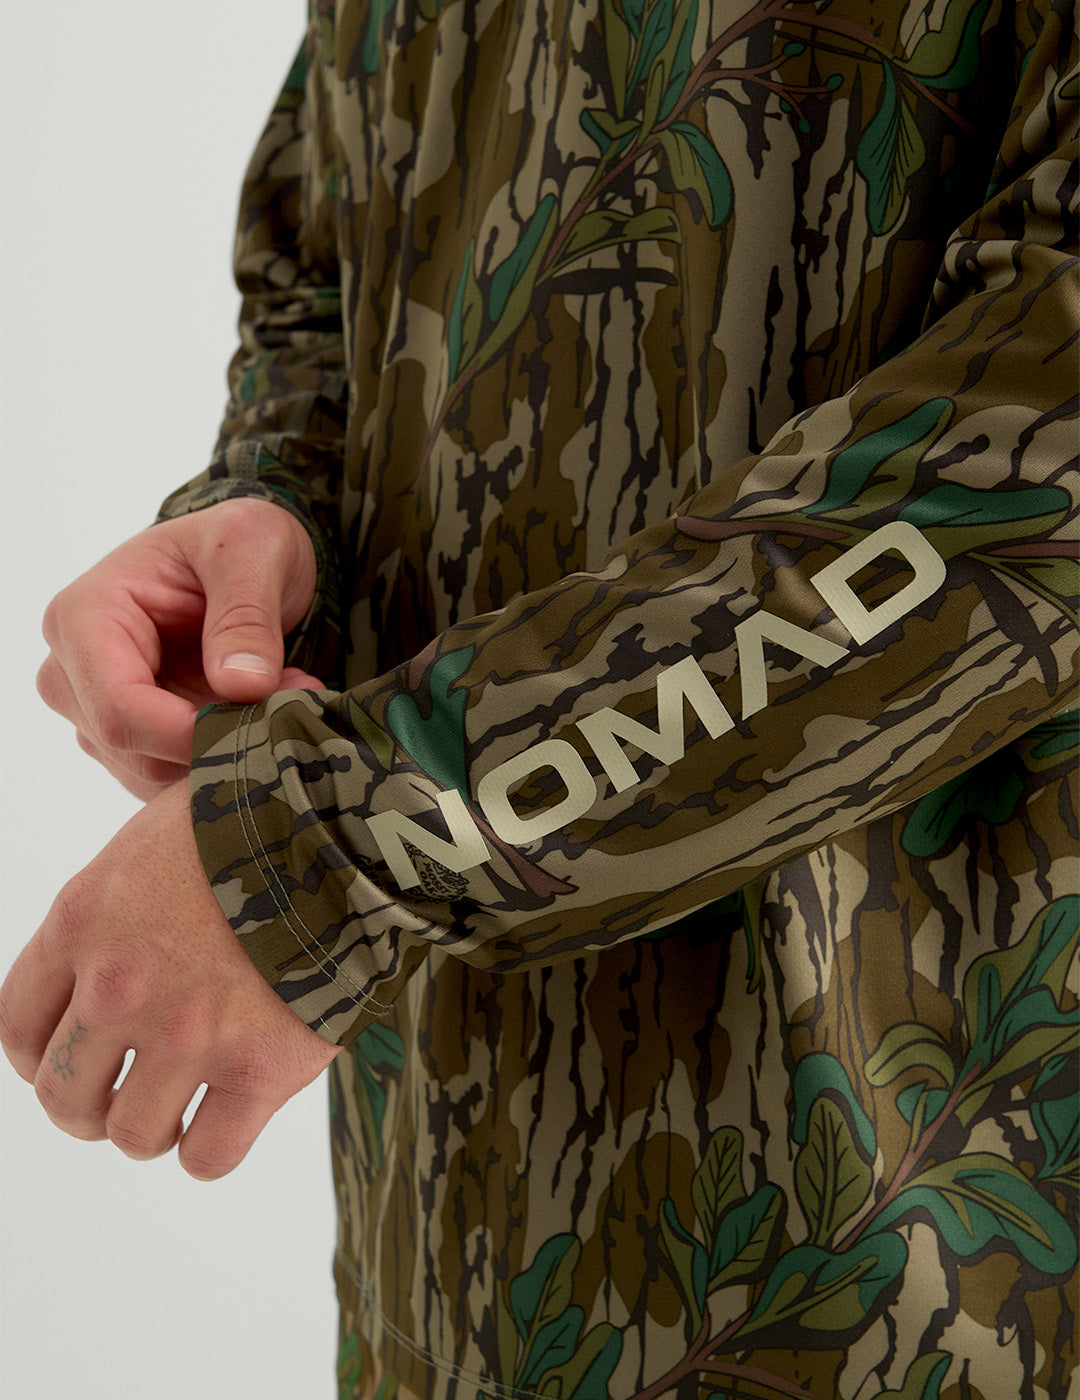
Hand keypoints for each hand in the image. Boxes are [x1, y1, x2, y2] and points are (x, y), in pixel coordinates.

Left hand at [0, 781, 339, 1178]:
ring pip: (132, 1134)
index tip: (66, 1061)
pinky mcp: (260, 1069)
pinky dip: (210, 1150)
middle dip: (86, 1106)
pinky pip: (208, 1156)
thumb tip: (107, 957)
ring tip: (182, 1107)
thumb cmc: (253, 816)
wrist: (346, 826)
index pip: (20, 1027)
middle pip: (64, 1094)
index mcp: (82, 924)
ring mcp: (189, 1035)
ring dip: (152, 1128)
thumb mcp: (149, 840)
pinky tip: (228, 1117)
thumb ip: (111, 910)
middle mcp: (121, 988)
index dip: (39, 1058)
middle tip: (120, 1096)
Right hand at [36, 497, 324, 801]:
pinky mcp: (127, 734)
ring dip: (225, 748)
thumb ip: (246, 615)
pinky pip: (168, 772)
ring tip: (284, 696)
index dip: (190, 734)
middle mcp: (71, 669)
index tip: (262, 724)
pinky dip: (221, 753)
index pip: (120, 708)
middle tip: (292, 702)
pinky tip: (260, 713)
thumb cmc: (237, 541)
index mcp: (84, 616)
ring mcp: (94, 707)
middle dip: (217, 739)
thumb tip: (242, 686)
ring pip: (152, 770)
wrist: (241, 556)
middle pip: (132, 748)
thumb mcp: (252, 549)